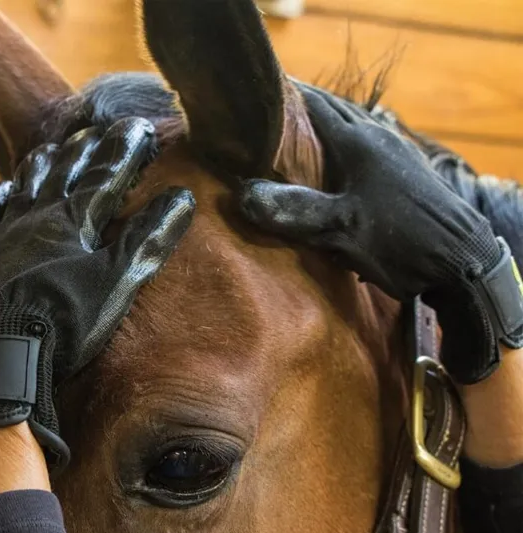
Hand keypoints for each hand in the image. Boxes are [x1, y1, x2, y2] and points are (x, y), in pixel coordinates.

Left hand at [0, 117, 194, 474]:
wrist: (5, 353)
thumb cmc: (69, 317)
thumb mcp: (119, 280)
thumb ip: (148, 237)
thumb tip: (182, 198)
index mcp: (74, 219)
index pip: (106, 174)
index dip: (124, 149)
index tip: (140, 126)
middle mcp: (38, 216)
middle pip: (65, 172)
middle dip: (86, 148)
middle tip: (98, 128)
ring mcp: (6, 234)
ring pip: (26, 185)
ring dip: (43, 164)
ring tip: (54, 146)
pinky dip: (0, 197)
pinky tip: (3, 186)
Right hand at [240, 88, 522, 383]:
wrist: (462, 259)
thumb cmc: (400, 242)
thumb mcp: (342, 230)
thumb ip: (295, 211)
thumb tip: (244, 197)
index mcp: (358, 143)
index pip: (315, 106)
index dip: (287, 100)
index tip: (260, 100)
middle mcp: (378, 138)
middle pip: (336, 111)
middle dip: (305, 108)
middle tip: (274, 115)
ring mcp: (396, 152)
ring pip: (355, 126)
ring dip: (328, 124)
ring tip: (301, 133)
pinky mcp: (406, 171)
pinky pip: (369, 144)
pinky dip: (347, 142)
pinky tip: (341, 161)